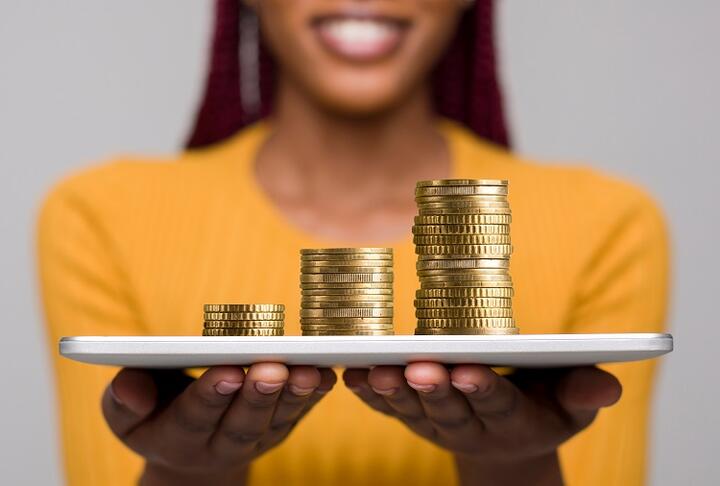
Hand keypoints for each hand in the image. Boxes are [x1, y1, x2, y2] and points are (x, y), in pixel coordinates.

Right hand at [102, 364, 335, 484]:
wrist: (188, 449)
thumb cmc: (154, 413)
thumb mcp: (127, 413)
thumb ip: (125, 400)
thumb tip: (130, 387)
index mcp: (176, 439)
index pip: (194, 418)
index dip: (211, 395)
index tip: (226, 371)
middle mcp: (220, 445)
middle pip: (242, 423)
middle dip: (258, 395)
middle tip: (270, 368)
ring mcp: (255, 439)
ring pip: (277, 420)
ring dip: (294, 395)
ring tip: (306, 371)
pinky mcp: (279, 427)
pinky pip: (300, 413)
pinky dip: (315, 395)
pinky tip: (327, 374)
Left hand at [344, 364, 620, 485]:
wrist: (508, 435)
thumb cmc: (544, 404)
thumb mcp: (572, 402)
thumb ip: (585, 393)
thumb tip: (607, 387)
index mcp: (515, 421)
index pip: (498, 405)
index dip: (482, 389)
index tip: (468, 371)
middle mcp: (472, 426)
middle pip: (450, 408)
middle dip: (434, 388)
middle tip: (419, 369)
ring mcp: (438, 424)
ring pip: (414, 410)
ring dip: (394, 391)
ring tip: (378, 371)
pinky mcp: (414, 416)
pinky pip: (388, 408)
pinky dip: (369, 394)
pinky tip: (352, 376)